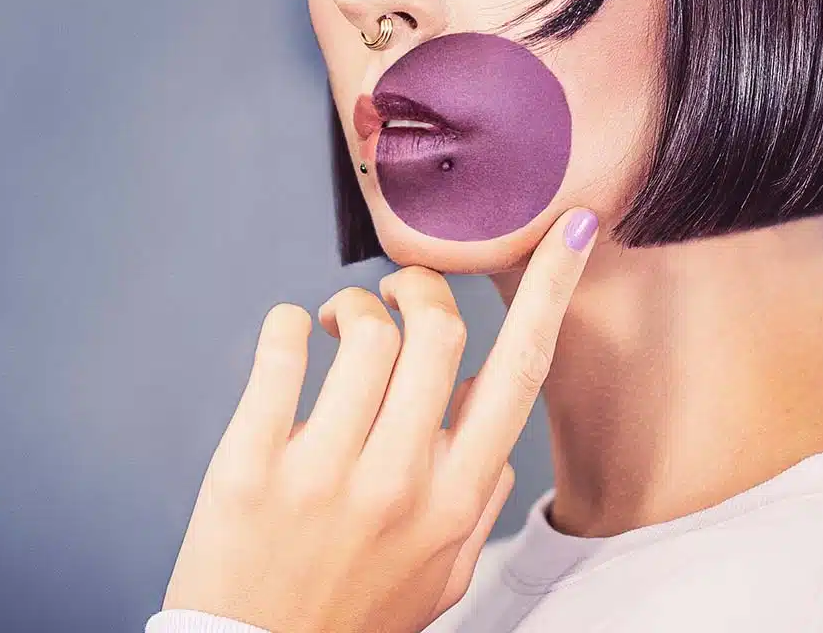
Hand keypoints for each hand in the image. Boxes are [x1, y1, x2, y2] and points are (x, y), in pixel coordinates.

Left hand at [160, 206, 599, 632]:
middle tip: (397, 292)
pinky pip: (280, 350)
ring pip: (365, 332)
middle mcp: (400, 481)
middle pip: (439, 329)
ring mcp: (324, 473)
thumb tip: (493, 411)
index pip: (522, 369)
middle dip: (419, 286)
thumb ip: (482, 497)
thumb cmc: (353, 618)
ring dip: (354, 305)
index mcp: (456, 499)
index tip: (573, 229)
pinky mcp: (249, 466)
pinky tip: (293, 336)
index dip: (554, 287)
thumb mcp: (443, 573)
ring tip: (335, 326)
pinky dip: (289, 323)